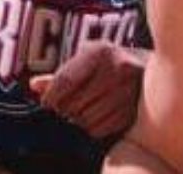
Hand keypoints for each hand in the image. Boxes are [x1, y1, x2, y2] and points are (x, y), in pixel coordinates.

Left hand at [29, 41, 145, 138]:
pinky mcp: (134, 110)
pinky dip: (92, 127)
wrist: (148, 70)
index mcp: (101, 51)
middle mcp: (118, 68)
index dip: (50, 97)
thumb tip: (34, 85)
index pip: (65, 80)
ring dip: (78, 120)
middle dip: (64, 110)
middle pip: (74, 103)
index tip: (46, 104)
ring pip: (86, 119)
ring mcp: (129, 91)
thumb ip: (61, 74)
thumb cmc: (109, 63)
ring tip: (81, 111)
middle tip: (64, 109)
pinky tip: (96, 116)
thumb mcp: (86, 59)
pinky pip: (101, 129)